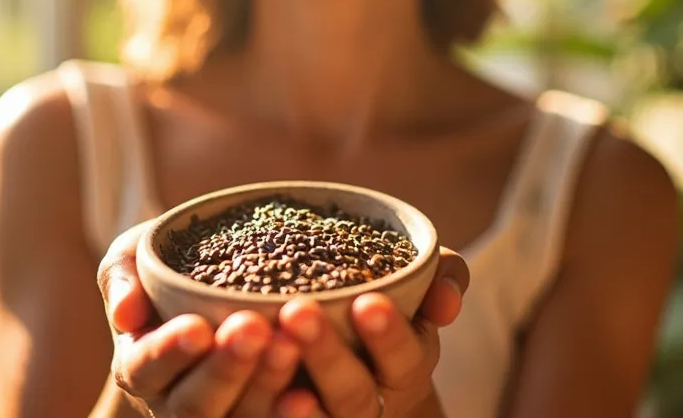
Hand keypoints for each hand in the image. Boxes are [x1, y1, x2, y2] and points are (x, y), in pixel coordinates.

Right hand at [98, 220, 303, 417]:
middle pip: (193, 405)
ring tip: (290, 345)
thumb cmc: (171, 266)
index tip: (198, 327)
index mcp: (139, 367)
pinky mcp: (257, 416)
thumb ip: (122, 276)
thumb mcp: (135, 257)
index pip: (143, 369)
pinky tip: (309, 393)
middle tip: (255, 329)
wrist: (215, 280)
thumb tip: (125, 314)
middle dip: (225, 369)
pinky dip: (290, 416)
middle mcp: (173, 403)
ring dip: (264, 387)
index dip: (169, 353)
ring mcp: (220, 416)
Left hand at [270, 248, 469, 417]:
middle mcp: (368, 405)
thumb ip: (444, 278)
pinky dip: (258, 405)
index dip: (389, 336)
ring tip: (269, 345)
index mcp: (405, 370)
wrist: (340, 343)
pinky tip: (236, 379)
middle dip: (327, 355)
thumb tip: (446, 302)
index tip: (367, 302)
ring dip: (288, 390)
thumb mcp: (417, 287)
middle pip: (353, 395)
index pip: (404, 360)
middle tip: (299, 311)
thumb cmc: (379, 304)